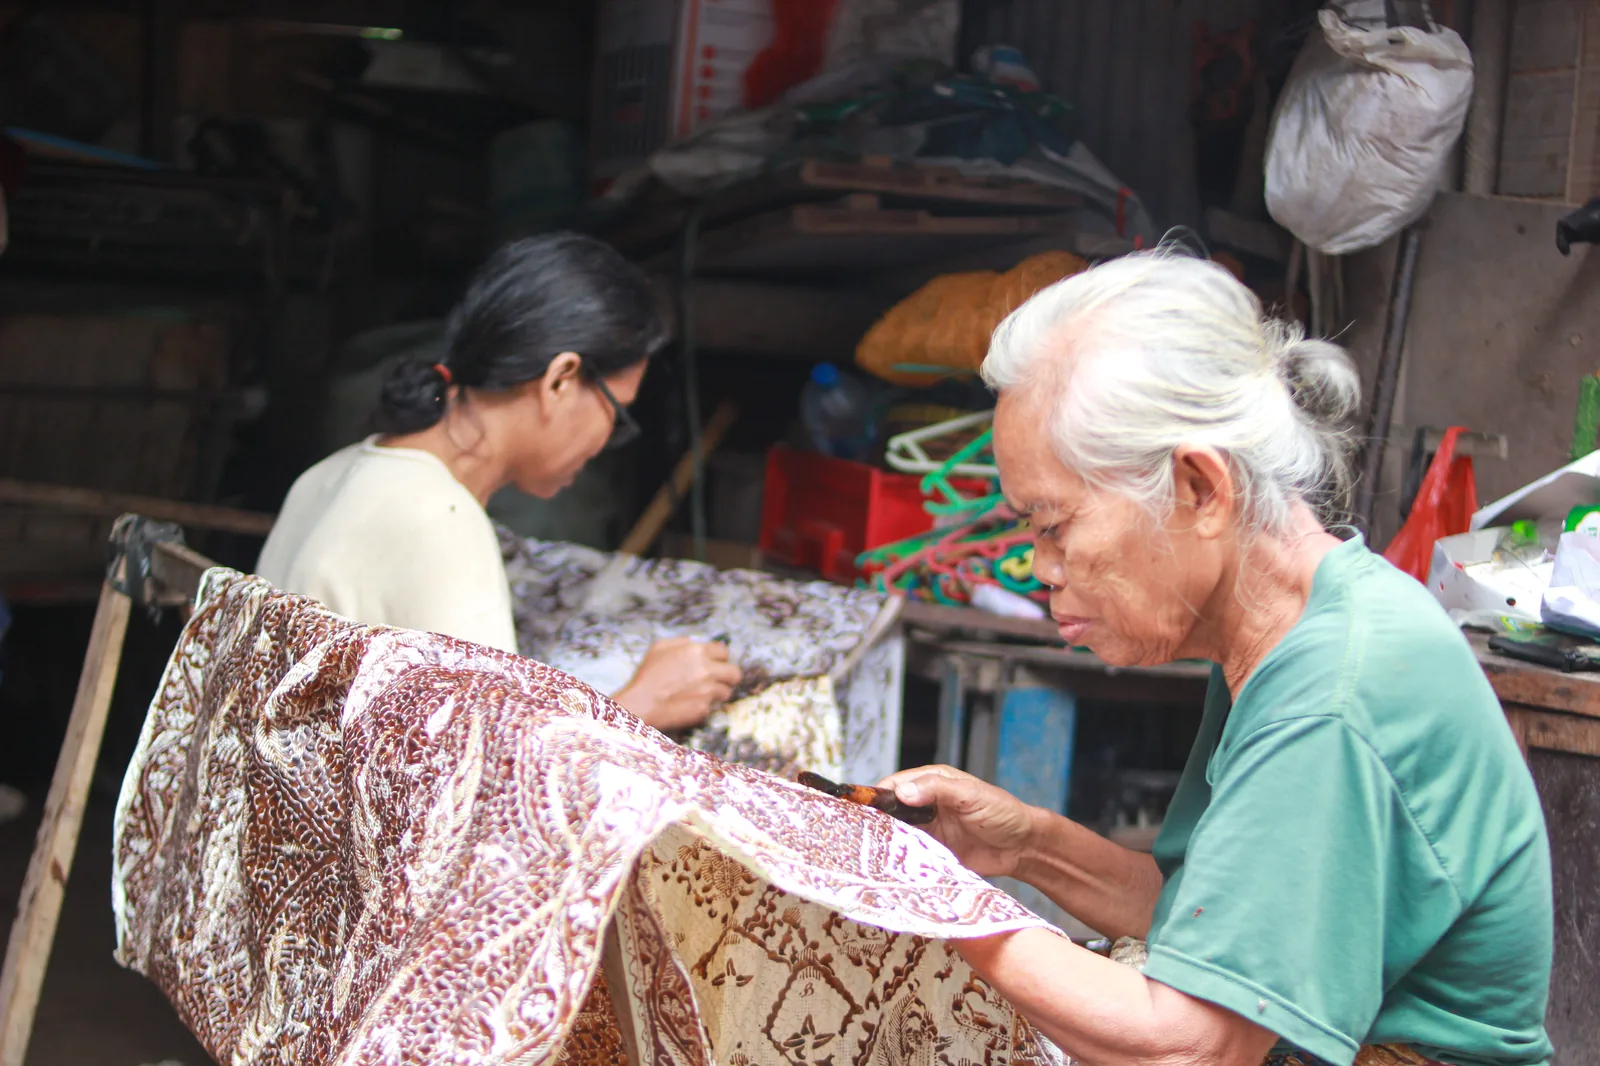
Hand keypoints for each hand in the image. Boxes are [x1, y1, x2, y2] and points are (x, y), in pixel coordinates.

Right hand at [613, 637, 741, 731]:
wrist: (640, 704)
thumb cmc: (647, 675)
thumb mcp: (659, 647)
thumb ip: (682, 642)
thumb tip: (696, 644)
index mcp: (696, 652)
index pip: (724, 652)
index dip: (720, 658)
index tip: (716, 664)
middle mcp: (706, 670)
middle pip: (735, 673)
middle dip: (728, 676)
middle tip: (719, 680)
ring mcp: (708, 691)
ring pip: (727, 692)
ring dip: (718, 693)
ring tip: (702, 694)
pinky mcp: (705, 709)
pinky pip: (713, 707)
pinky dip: (705, 706)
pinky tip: (691, 704)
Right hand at [877, 765, 1036, 877]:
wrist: (1022, 846)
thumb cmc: (1002, 812)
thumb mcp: (970, 794)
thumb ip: (937, 789)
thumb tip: (903, 791)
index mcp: (931, 782)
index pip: (894, 785)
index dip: (877, 796)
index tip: (863, 809)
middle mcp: (924, 805)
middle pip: (890, 811)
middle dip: (876, 821)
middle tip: (862, 834)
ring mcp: (927, 830)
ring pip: (896, 834)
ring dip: (886, 841)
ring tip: (870, 851)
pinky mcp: (932, 853)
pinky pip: (909, 855)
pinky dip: (899, 859)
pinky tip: (890, 865)